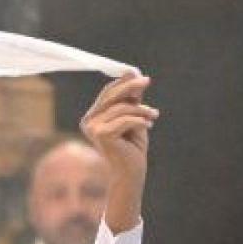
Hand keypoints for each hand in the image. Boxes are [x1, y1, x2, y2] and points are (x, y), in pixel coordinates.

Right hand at [79, 72, 157, 243]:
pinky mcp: (102, 135)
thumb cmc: (132, 145)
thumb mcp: (133, 115)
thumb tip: (131, 72)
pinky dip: (141, 120)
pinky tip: (149, 124)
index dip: (123, 83)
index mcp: (92, 117)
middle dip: (131, 86)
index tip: (141, 77)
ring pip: (122, 107)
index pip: (107, 92)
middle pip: (111, 94)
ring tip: (154, 116)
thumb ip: (131, 97)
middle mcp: (88, 121)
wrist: (131, 170)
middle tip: (148, 81)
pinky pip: (126, 119)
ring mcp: (93, 128)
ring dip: (142, 110)